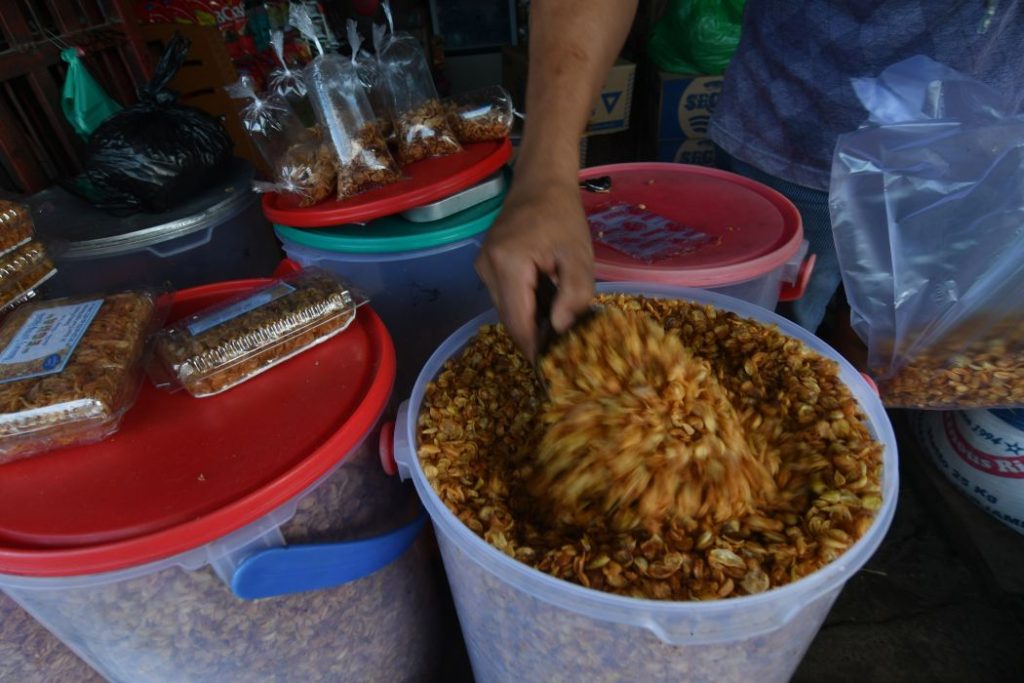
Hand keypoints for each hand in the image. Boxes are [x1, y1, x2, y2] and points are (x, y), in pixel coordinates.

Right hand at [475, 177, 594, 358]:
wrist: (539, 183)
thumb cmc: (563, 217)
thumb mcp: (579, 255)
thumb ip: (574, 294)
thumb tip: (559, 329)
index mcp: (508, 264)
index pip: (517, 321)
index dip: (534, 348)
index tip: (552, 370)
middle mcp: (487, 268)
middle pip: (509, 319)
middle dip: (533, 338)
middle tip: (561, 355)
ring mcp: (482, 267)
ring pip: (505, 311)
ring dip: (528, 323)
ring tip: (556, 332)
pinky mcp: (485, 266)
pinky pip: (504, 297)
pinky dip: (523, 308)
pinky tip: (544, 309)